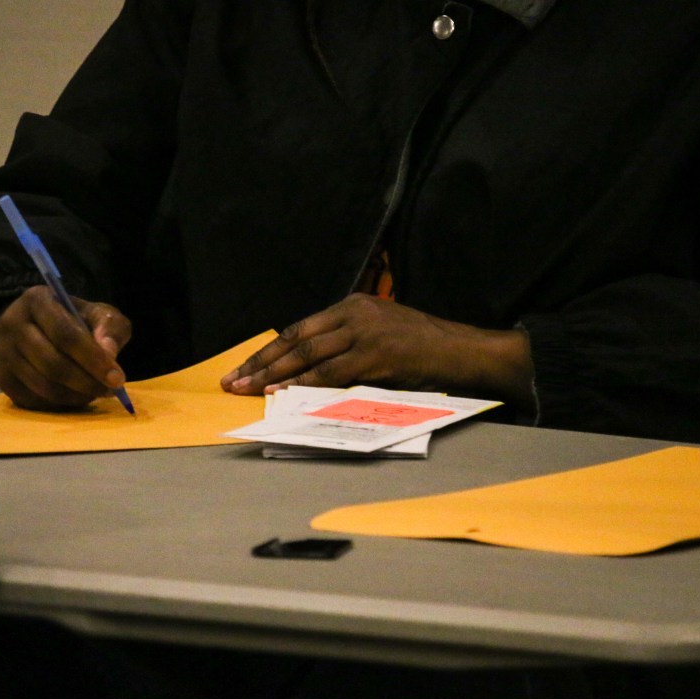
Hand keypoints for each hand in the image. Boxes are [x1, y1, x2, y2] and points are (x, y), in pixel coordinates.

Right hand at [0, 286, 131, 410]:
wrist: (34, 326)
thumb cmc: (73, 319)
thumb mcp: (97, 314)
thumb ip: (110, 329)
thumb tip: (109, 355)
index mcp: (37, 301)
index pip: (65, 334)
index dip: (93, 359)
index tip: (118, 378)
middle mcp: (13, 325)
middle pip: (52, 363)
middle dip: (87, 382)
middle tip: (110, 391)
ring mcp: (3, 354)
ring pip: (43, 386)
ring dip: (75, 396)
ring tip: (96, 393)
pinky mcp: (2, 379)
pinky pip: (33, 400)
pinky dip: (60, 404)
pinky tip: (76, 396)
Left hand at [219, 293, 533, 408]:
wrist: (466, 352)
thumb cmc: (427, 349)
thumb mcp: (383, 333)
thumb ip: (349, 343)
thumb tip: (311, 368)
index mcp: (354, 305)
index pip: (299, 329)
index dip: (269, 351)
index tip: (244, 368)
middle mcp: (355, 313)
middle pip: (296, 340)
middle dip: (260, 364)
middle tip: (233, 382)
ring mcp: (366, 333)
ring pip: (308, 356)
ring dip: (274, 376)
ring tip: (248, 391)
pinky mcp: (377, 355)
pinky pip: (332, 373)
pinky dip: (304, 384)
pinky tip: (283, 393)